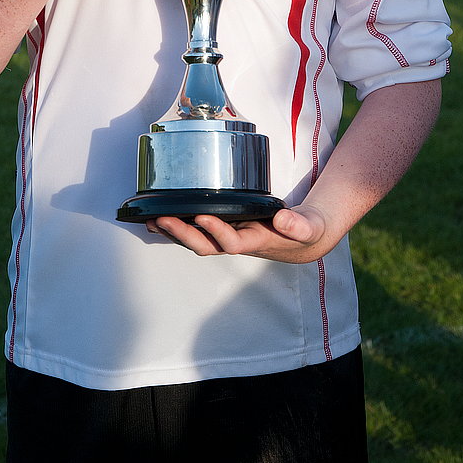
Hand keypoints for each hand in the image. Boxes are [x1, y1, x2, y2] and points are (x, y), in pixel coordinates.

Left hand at [147, 205, 328, 263]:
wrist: (301, 239)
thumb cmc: (304, 232)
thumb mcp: (310, 227)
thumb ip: (300, 225)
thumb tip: (283, 220)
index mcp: (258, 241)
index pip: (233, 242)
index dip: (217, 232)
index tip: (202, 217)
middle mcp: (238, 241)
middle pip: (206, 245)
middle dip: (182, 234)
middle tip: (162, 219)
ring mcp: (229, 236)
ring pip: (197, 240)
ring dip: (174, 233)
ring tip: (152, 220)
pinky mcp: (225, 228)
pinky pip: (197, 230)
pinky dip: (178, 226)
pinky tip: (159, 219)